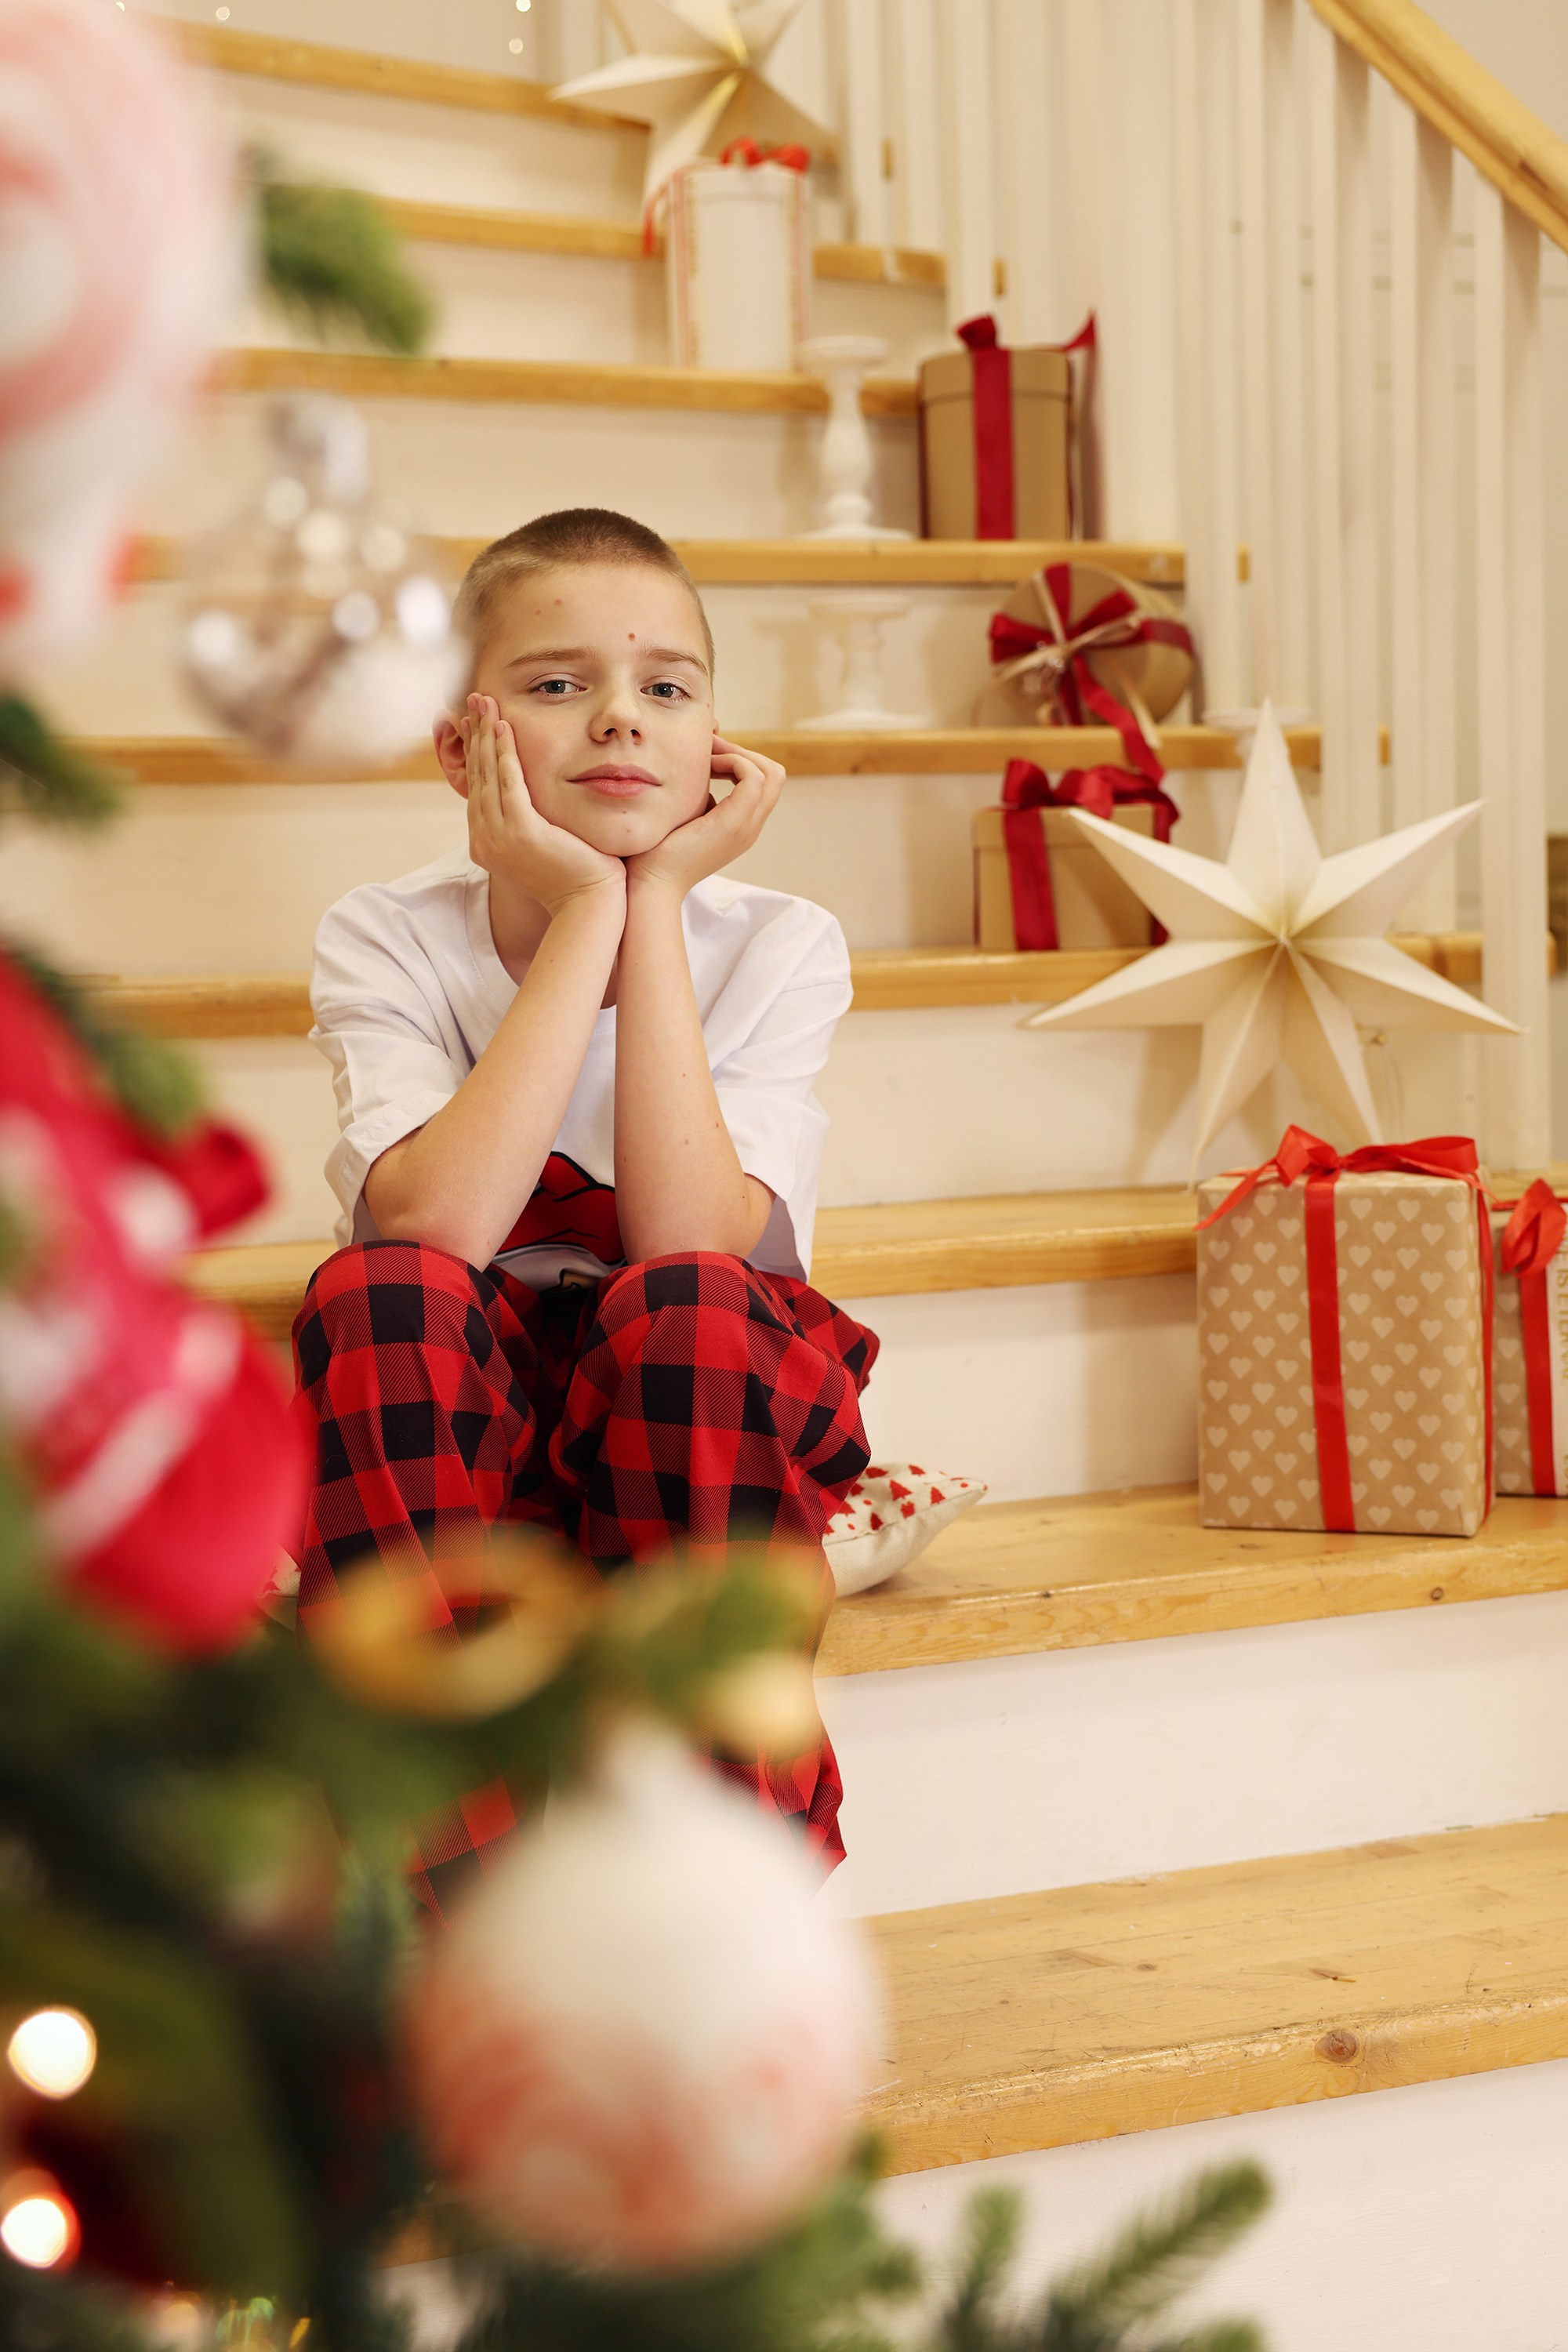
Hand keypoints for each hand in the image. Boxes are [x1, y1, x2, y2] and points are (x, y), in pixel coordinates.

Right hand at [461, 695, 623, 915]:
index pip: (478, 788)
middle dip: (474, 734)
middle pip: (476, 775)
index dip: (475, 752)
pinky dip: (504, 752)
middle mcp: (485, 840)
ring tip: (484, 702)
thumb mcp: (546, 847)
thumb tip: (538, 805)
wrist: (589, 906)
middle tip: (473, 700)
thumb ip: (533, 825)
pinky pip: (508, 782)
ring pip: (487, 773)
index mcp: (487, 843)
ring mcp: (499, 837)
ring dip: (485, 733)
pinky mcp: (520, 831)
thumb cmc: (578, 879)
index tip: (475, 722)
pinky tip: (502, 727)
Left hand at [623, 735, 784, 895]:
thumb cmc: (655, 851)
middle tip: (711, 747)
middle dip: (744, 751)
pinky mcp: (733, 825)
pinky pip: (752, 778)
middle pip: (774, 776)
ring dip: (739, 754)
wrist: (649, 883)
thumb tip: (698, 768)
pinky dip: (733, 761)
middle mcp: (750, 828)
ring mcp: (745, 828)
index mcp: (741, 827)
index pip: (763, 783)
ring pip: (771, 774)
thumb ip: (700, 796)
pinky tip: (706, 765)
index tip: (709, 752)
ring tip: (708, 754)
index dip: (741, 759)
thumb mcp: (685, 816)